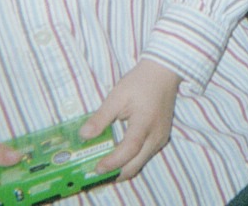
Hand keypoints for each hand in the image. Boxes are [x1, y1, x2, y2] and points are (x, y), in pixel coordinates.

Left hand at [79, 59, 181, 179]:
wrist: (164, 73)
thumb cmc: (140, 82)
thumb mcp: (117, 96)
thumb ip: (101, 118)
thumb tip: (84, 136)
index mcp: (145, 123)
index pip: (129, 150)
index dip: (112, 162)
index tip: (96, 168)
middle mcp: (156, 136)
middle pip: (135, 165)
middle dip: (115, 174)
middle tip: (96, 174)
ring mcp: (161, 138)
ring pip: (140, 163)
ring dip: (122, 169)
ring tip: (104, 168)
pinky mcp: (161, 138)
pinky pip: (145, 156)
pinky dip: (130, 161)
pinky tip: (117, 158)